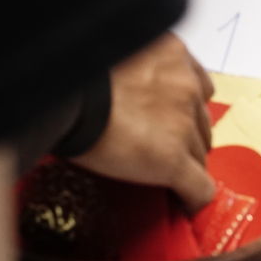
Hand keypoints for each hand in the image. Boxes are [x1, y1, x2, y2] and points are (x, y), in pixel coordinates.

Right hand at [71, 33, 215, 210]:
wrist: (59, 99)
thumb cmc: (69, 76)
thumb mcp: (108, 55)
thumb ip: (133, 68)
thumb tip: (126, 89)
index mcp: (171, 54)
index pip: (199, 87)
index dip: (185, 109)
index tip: (172, 120)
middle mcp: (185, 85)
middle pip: (202, 123)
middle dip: (186, 136)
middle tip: (160, 148)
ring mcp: (182, 124)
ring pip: (201, 155)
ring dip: (185, 164)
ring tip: (162, 176)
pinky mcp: (173, 160)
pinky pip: (200, 188)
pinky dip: (194, 198)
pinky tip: (186, 206)